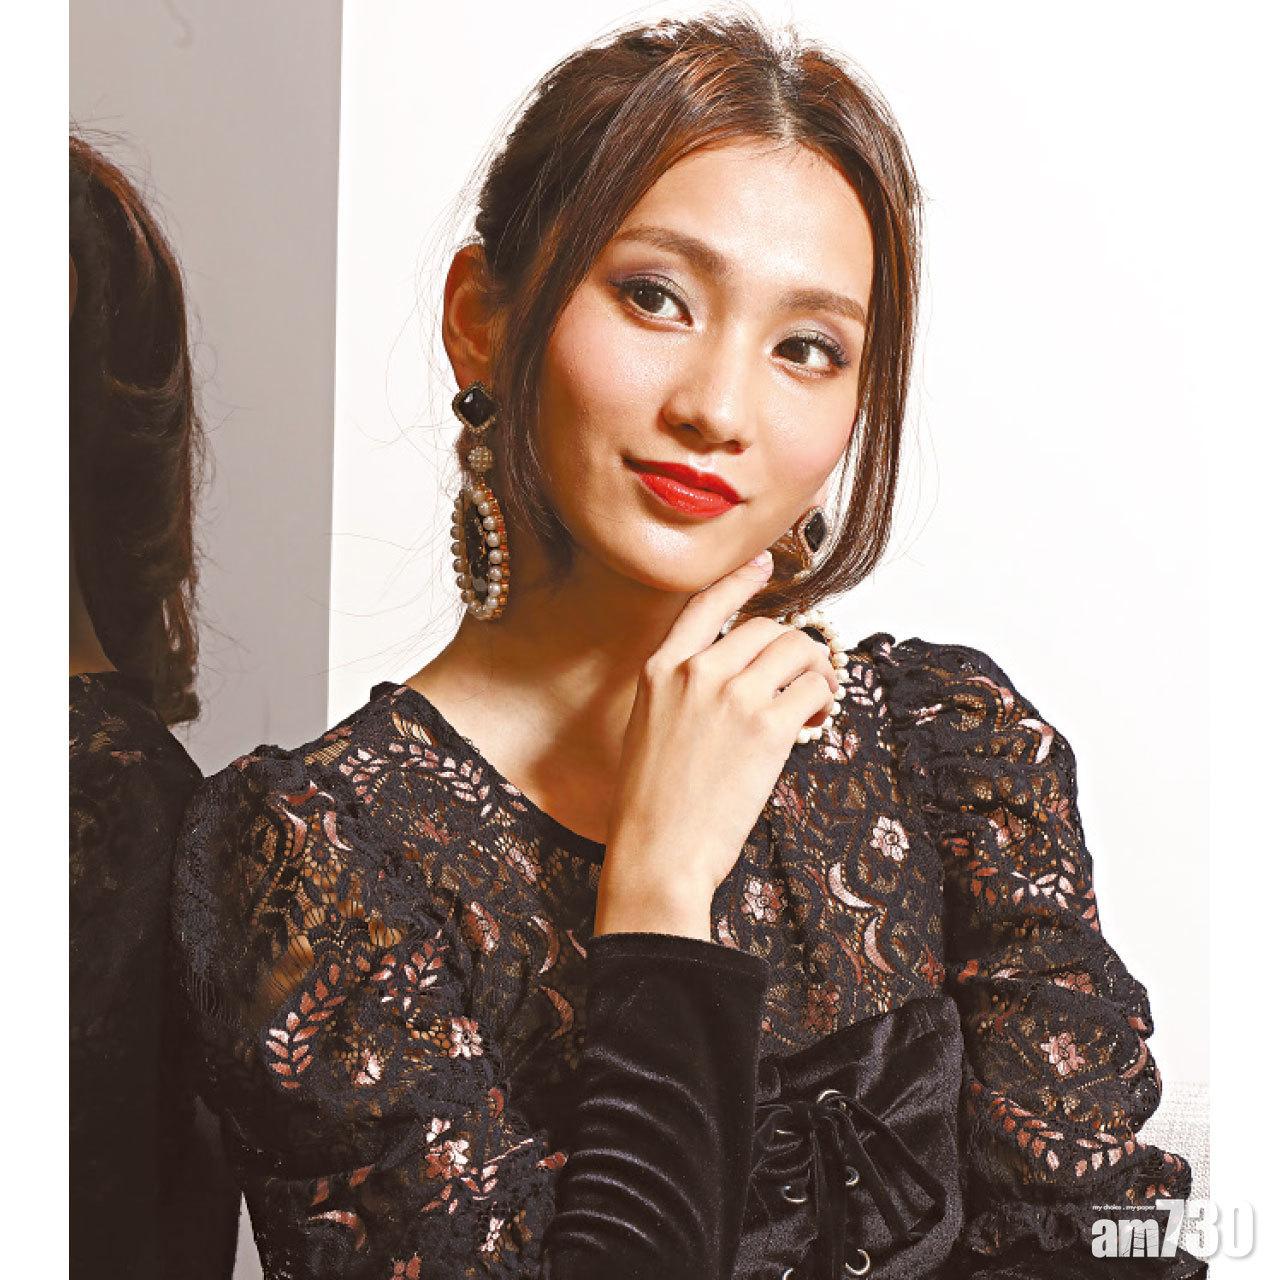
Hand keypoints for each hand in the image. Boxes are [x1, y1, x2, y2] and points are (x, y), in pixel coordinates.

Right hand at [594, 551, 840, 939]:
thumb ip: (683, 691)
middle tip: (804, 674)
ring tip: (816, 696)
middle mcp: (697, 672)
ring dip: (816, 669)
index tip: (763, 564)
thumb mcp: (649, 728)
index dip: (739, 580)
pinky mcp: (768, 728)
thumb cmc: (650, 804)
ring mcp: (733, 696)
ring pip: (797, 650)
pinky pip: (815, 690)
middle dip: (792, 648)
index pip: (705, 603)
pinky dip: (824, 701)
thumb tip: (737, 676)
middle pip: (765, 627)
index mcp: (660, 670)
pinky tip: (814, 722)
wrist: (657, 852)